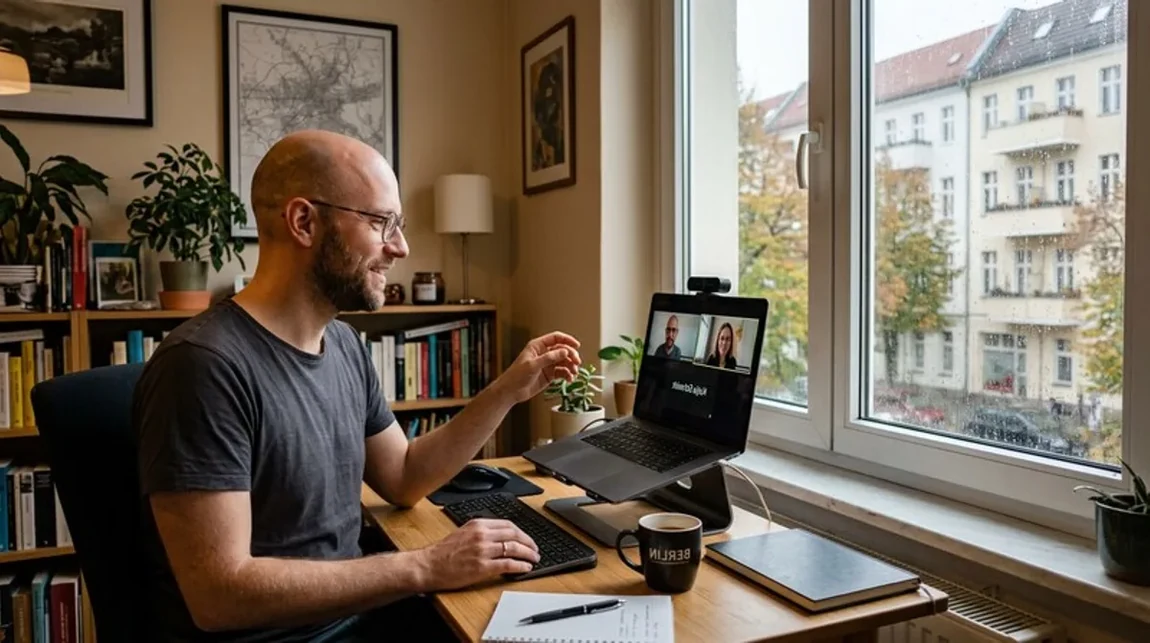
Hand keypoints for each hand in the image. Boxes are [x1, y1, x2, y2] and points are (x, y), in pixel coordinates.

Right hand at [418, 519, 539, 589]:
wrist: (429, 565)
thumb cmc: (443, 552)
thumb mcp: (463, 532)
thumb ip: (481, 531)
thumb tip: (501, 536)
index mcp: (478, 524)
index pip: (508, 524)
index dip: (522, 532)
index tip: (527, 539)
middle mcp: (482, 535)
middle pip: (514, 534)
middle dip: (529, 542)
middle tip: (535, 549)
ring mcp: (483, 551)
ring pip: (514, 548)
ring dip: (528, 554)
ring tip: (534, 559)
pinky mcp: (482, 567)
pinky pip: (508, 564)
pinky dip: (520, 566)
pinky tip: (525, 568)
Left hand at [496, 332, 581, 403]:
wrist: (511, 391)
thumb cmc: (516, 376)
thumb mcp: (533, 365)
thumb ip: (549, 358)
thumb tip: (564, 351)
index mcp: (537, 346)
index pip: (556, 338)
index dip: (567, 340)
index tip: (577, 345)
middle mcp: (544, 354)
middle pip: (562, 350)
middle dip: (571, 355)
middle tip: (577, 362)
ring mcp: (547, 364)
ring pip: (564, 361)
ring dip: (571, 366)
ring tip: (574, 373)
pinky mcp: (549, 375)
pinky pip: (562, 372)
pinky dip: (567, 375)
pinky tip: (569, 379)